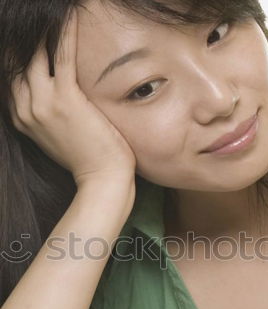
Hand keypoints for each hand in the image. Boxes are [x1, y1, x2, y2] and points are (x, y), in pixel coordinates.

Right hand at [9, 9, 136, 187]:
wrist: (101, 178)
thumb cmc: (84, 158)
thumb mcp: (53, 136)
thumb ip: (43, 114)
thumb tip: (48, 94)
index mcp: (20, 117)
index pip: (12, 73)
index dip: (18, 51)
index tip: (27, 33)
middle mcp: (25, 108)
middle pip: (18, 59)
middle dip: (26, 35)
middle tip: (36, 15)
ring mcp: (42, 103)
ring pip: (35, 52)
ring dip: (43, 28)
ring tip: (51, 9)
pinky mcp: (66, 98)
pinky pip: (62, 54)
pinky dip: (65, 31)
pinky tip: (71, 13)